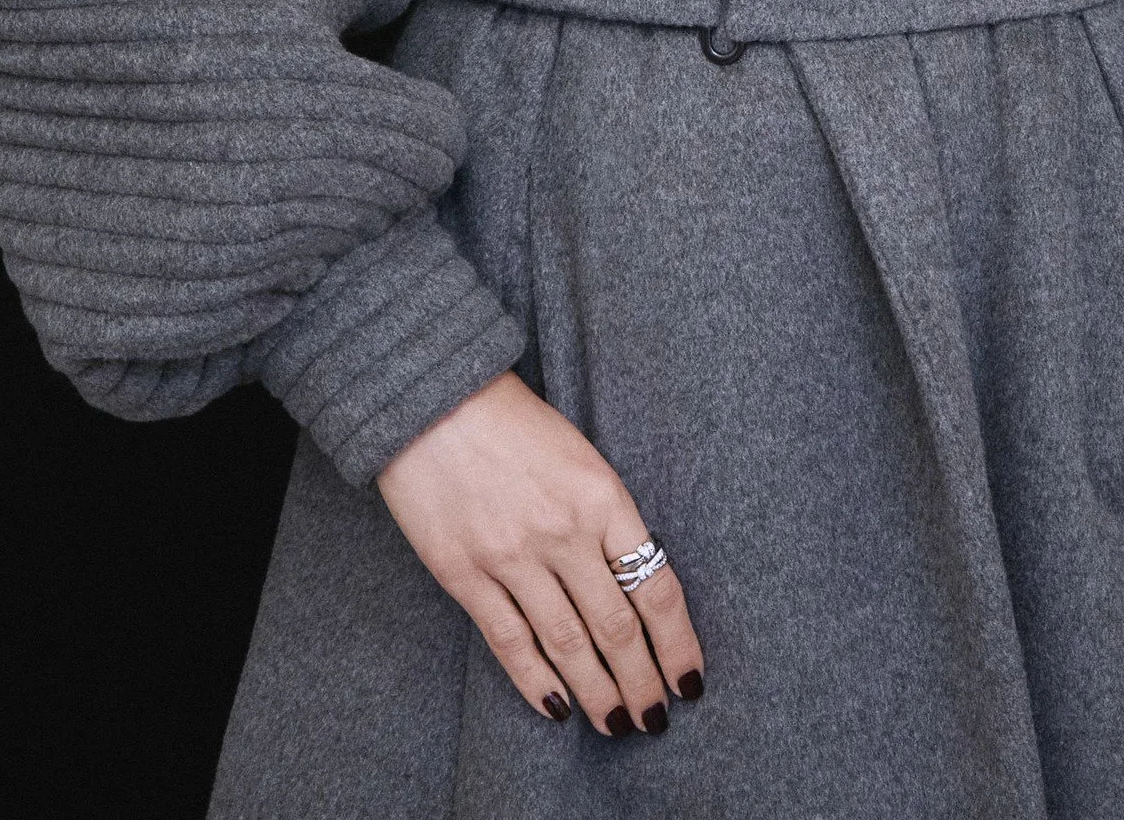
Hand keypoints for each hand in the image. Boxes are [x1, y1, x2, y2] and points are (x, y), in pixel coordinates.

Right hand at [376, 369, 702, 734]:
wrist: (433, 399)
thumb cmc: (514, 422)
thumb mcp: (581, 455)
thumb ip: (606, 517)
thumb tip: (633, 584)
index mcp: (602, 495)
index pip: (655, 587)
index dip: (678, 643)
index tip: (690, 680)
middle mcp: (563, 532)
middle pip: (616, 628)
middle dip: (642, 683)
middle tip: (656, 720)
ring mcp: (512, 556)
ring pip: (567, 644)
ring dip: (597, 692)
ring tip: (616, 724)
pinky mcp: (464, 573)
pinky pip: (509, 640)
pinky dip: (535, 680)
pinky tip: (557, 706)